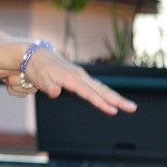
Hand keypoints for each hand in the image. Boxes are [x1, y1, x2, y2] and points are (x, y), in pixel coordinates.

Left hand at [14, 42, 137, 115]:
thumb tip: (54, 92)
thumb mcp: (39, 78)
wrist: (34, 55)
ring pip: (101, 87)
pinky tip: (112, 99)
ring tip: (129, 106)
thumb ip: (48, 86)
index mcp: (72, 78)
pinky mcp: (78, 76)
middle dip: (117, 100)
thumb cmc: (36, 68)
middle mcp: (80, 76)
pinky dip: (106, 92)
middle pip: (102, 90)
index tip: (112, 111)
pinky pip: (95, 86)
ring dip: (115, 97)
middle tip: (132, 108)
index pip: (89, 93)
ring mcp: (80, 76)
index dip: (100, 102)